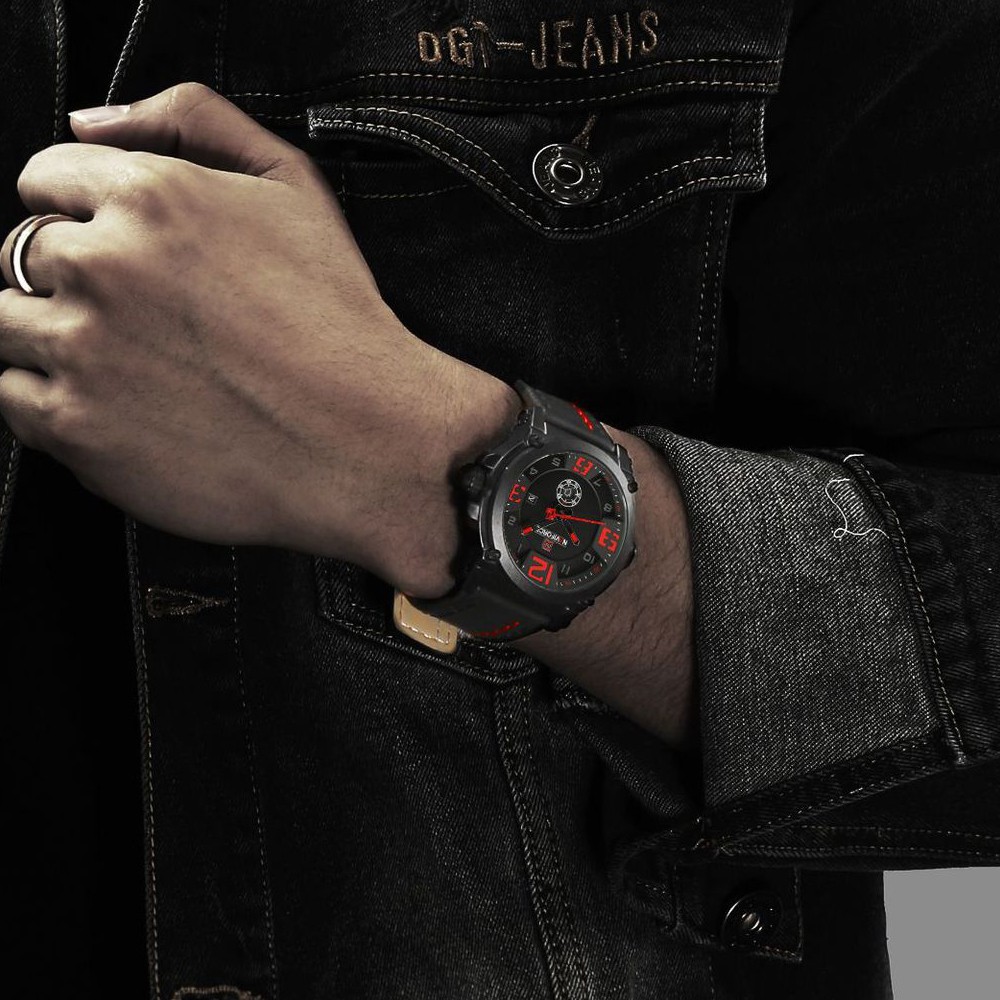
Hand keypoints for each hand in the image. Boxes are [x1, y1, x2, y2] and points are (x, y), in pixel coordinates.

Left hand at [0, 83, 516, 593]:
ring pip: (7, 324)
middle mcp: (102, 266)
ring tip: (127, 365)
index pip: (44, 180)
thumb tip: (89, 122)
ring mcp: (81, 350)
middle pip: (21, 254)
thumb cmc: (339, 321)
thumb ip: (194, 118)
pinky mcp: (75, 427)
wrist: (365, 442)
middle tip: (136, 318)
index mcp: (149, 197)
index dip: (77, 212)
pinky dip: (50, 400)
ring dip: (51, 337)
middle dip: (69, 279)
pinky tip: (118, 405)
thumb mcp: (295, 185)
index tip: (111, 247)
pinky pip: (13, 398)